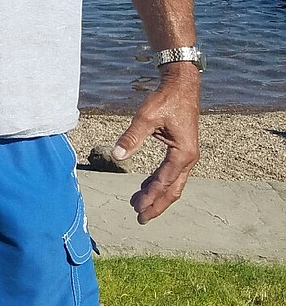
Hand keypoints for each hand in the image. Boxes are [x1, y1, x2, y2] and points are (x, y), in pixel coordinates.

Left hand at [110, 66, 199, 222]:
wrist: (182, 86)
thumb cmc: (166, 100)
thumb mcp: (146, 117)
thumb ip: (132, 137)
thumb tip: (117, 155)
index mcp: (183, 153)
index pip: (163, 182)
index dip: (149, 196)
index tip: (136, 208)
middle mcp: (188, 158)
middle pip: (173, 190)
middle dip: (157, 205)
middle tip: (141, 219)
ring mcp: (186, 156)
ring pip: (173, 184)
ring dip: (157, 196)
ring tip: (139, 206)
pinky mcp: (182, 151)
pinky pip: (170, 174)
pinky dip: (158, 183)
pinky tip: (145, 187)